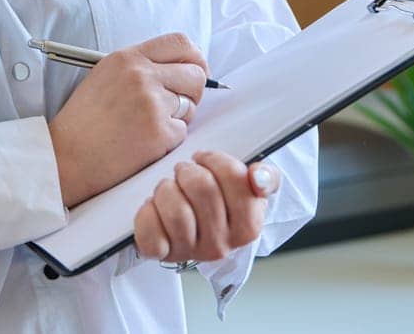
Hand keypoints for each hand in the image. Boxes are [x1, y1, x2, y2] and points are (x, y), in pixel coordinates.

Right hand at [46, 32, 208, 207]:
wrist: (67, 156)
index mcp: (128, 57)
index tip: (195, 71)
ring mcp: (152, 103)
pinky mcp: (159, 132)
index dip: (195, 58)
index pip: (180, 43)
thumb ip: (140, 66)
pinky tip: (144, 141)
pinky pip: (183, 131)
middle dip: (193, 91)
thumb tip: (180, 68)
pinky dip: (169, 139)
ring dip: (179, 116)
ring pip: (191, 104)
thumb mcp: (105, 75)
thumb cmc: (84, 120)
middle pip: (196, 73)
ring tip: (149, 125)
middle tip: (178, 105)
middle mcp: (142, 75)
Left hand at [132, 152, 280, 264]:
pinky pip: (150, 231)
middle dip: (188, 171)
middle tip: (184, 174)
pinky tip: (154, 207)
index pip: (235, 177)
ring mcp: (191, 252)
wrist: (190, 232)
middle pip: (202, 187)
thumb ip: (266, 178)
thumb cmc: (218, 203)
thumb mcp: (247, 190)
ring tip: (169, 190)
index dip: (215, 160)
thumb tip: (259, 177)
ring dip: (166, 188)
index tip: (204, 159)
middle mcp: (221, 244)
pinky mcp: (163, 254)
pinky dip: (147, 212)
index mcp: (248, 226)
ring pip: (175, 207)